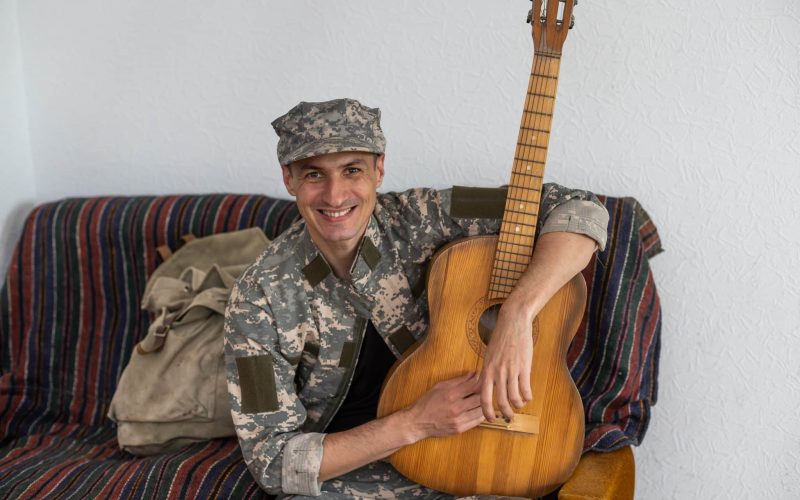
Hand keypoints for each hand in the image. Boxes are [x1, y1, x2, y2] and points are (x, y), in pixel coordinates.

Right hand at [405, 372, 484, 440]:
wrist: (417, 422)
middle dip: (485, 392)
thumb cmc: (427, 403)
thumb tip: (473, 374)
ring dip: (484, 404)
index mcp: (451, 394)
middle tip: (488, 388)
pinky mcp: (460, 429)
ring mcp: (459, 420)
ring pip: (480, 410)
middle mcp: (456, 408)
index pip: (474, 385)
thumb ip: (458, 380)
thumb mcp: (440, 386)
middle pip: (479, 398)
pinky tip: (479, 410)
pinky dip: (480, 414)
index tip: (485, 378)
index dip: (481, 380)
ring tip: (485, 399)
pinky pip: (477, 421)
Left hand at [479, 304, 535, 421]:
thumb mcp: (489, 355)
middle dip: (505, 413)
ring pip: (514, 397)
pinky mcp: (523, 367)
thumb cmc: (501, 338)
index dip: (487, 411)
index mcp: (486, 370)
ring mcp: (510, 370)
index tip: (491, 418)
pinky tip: (528, 396)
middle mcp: (497, 372)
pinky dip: (527, 397)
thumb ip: (488, 371)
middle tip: (509, 417)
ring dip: (518, 405)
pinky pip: (525, 389)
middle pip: (500, 401)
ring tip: (519, 405)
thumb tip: (487, 386)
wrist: (512, 323)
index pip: (483, 397)